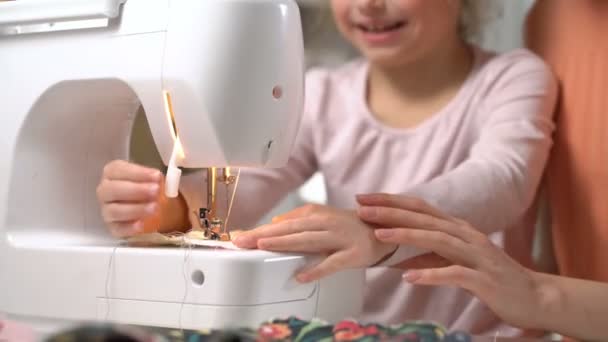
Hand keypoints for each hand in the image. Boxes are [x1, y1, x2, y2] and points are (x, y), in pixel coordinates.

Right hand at [96, 160, 186, 237]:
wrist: (151, 206)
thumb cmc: (148, 186)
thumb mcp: (152, 178)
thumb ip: (154, 177)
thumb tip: (159, 178)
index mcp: (112, 173)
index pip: (118, 170)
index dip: (137, 173)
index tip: (157, 176)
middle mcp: (105, 191)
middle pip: (112, 189)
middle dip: (135, 190)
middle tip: (156, 191)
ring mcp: (107, 210)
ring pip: (115, 210)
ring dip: (135, 209)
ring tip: (154, 207)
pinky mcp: (113, 228)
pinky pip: (118, 229)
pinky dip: (129, 228)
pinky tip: (142, 225)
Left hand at [233, 204, 396, 282]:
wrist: (384, 231)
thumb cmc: (349, 226)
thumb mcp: (322, 218)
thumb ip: (298, 220)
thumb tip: (275, 224)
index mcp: (316, 214)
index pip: (282, 223)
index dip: (260, 230)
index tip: (239, 236)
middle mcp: (326, 223)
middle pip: (290, 229)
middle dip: (264, 235)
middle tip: (242, 241)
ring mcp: (339, 238)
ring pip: (307, 240)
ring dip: (284, 243)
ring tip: (264, 246)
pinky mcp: (352, 254)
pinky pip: (332, 263)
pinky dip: (316, 269)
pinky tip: (301, 275)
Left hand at [356, 193, 544, 329]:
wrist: (534, 297)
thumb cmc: (490, 278)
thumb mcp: (455, 262)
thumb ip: (430, 256)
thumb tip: (398, 258)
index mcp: (457, 229)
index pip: (419, 208)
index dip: (391, 202)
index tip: (363, 199)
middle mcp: (466, 235)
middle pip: (424, 218)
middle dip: (390, 211)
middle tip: (362, 208)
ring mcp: (476, 255)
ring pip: (437, 240)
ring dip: (406, 236)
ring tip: (379, 234)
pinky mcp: (483, 279)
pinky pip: (454, 274)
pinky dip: (431, 274)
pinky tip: (409, 278)